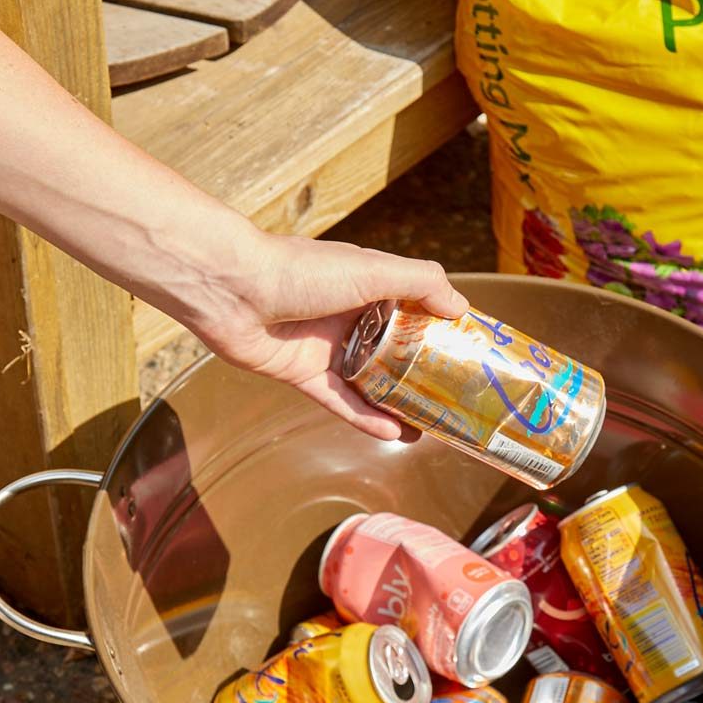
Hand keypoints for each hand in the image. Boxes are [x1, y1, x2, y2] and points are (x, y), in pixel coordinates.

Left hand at [177, 231, 469, 439]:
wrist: (233, 290)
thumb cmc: (302, 270)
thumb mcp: (373, 268)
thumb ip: (421, 282)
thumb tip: (461, 308)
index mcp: (368, 285)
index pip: (414, 308)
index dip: (440, 329)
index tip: (468, 351)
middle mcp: (350, 316)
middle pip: (395, 350)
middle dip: (423, 374)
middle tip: (454, 397)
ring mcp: (328, 348)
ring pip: (371, 382)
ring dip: (399, 405)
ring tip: (430, 427)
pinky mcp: (304, 375)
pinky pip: (342, 403)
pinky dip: (367, 419)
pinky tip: (395, 434)